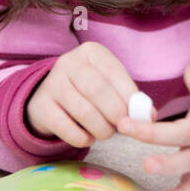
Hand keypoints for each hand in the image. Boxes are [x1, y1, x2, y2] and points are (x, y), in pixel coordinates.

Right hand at [23, 41, 144, 147]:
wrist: (51, 99)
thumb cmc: (89, 91)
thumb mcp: (110, 86)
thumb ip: (130, 98)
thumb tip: (149, 114)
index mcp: (91, 52)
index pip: (114, 71)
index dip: (129, 96)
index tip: (140, 115)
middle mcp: (68, 62)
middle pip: (98, 90)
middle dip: (116, 113)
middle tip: (124, 127)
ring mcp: (52, 83)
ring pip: (83, 110)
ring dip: (101, 128)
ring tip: (107, 133)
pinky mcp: (40, 106)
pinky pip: (65, 127)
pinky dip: (82, 138)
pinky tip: (88, 138)